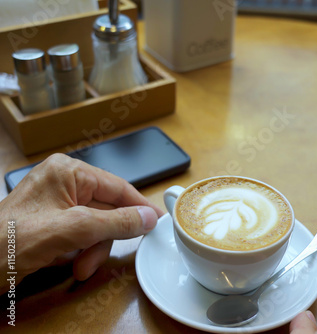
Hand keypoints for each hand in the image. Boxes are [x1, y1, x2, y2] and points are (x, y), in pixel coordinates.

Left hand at [0, 153, 163, 293]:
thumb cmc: (8, 241)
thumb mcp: (74, 230)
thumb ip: (117, 222)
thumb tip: (148, 218)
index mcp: (68, 172)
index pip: (118, 187)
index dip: (140, 205)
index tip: (158, 220)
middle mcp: (64, 184)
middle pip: (108, 211)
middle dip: (104, 239)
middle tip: (98, 257)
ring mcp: (57, 204)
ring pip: (96, 227)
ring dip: (92, 250)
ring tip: (80, 266)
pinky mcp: (52, 223)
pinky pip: (82, 236)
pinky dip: (81, 253)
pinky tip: (71, 264)